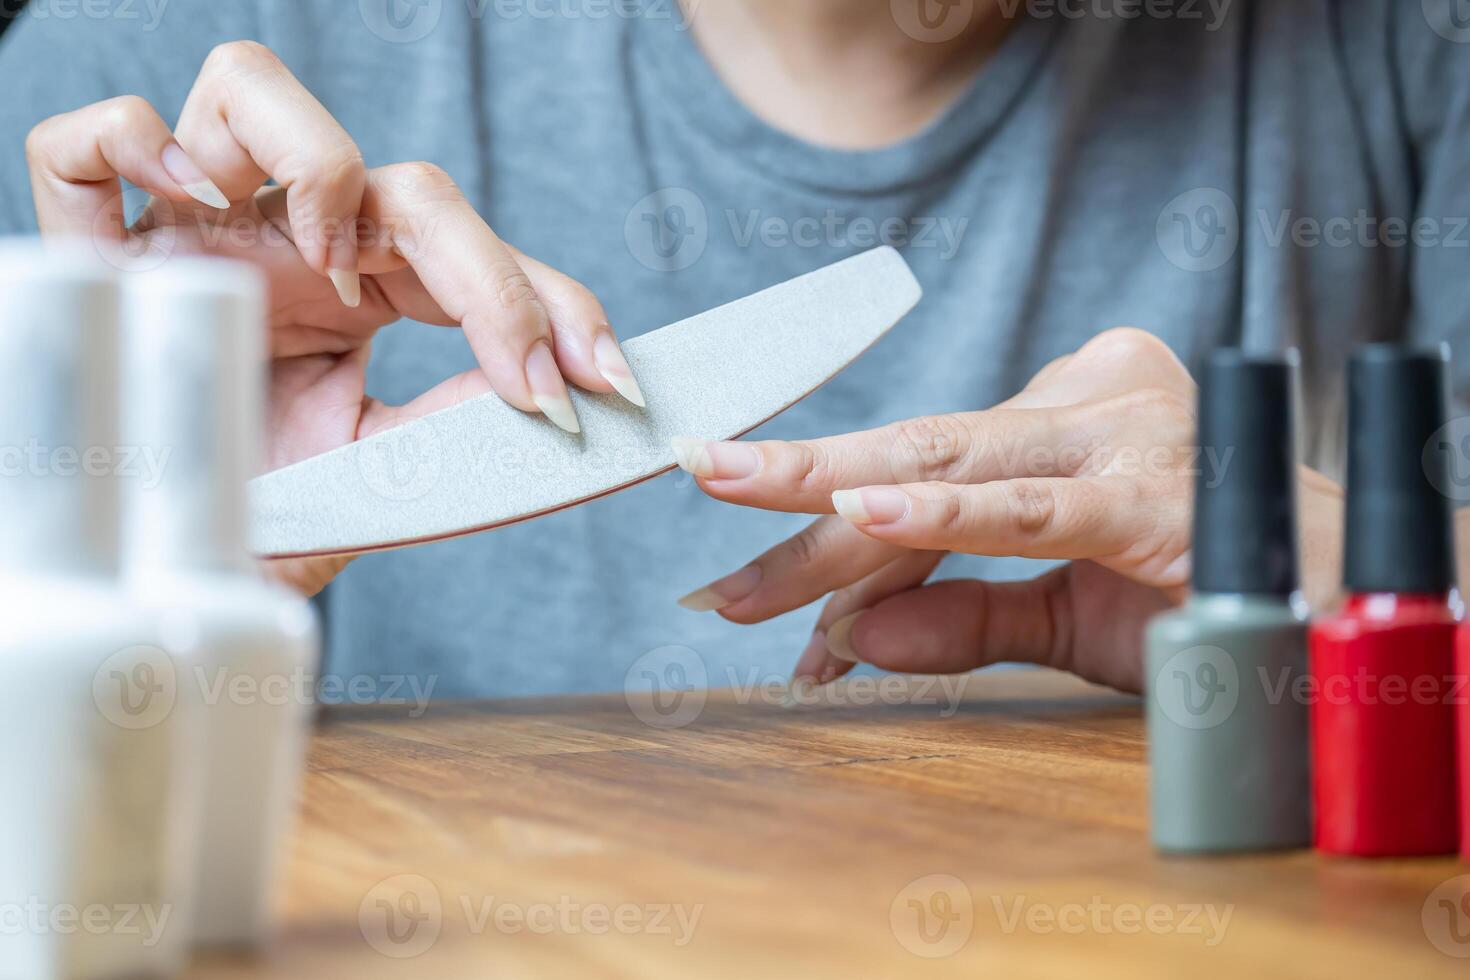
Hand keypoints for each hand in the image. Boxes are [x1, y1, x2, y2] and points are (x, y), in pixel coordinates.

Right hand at [26, 42, 644, 593]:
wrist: (154, 558)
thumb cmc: (262, 510)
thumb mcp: (377, 474)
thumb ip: (449, 426)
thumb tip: (550, 393)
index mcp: (360, 292)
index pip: (475, 256)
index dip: (551, 306)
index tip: (606, 383)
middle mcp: (290, 243)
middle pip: (406, 187)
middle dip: (489, 273)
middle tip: (524, 373)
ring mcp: (197, 233)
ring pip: (252, 94)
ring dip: (319, 165)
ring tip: (333, 270)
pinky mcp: (97, 248)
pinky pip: (91, 146)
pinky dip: (136, 146)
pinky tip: (192, 206)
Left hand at [672, 328, 1343, 694]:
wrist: (1342, 610)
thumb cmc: (1211, 597)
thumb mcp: (1068, 617)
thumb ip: (967, 615)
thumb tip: (857, 634)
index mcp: (1060, 426)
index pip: (921, 478)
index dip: (831, 539)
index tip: (752, 594)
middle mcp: (1084, 404)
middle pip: (915, 452)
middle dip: (802, 489)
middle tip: (705, 485)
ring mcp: (1118, 434)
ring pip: (952, 459)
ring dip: (839, 499)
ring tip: (745, 510)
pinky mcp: (1151, 487)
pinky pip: (1031, 503)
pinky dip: (948, 511)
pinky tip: (868, 513)